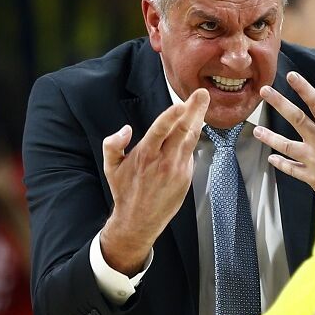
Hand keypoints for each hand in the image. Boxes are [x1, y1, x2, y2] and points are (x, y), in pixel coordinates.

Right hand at [100, 89, 208, 273]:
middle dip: (193, 110)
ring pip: (190, 139)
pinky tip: (197, 123)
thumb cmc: (125, 190)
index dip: (171, 117)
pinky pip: (190, 152)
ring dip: (198, 119)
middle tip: (202, 94)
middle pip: (182, 131)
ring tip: (203, 103)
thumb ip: (113, 145)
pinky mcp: (186, 175)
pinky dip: (193, 137)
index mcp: (145, 155)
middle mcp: (163, 160)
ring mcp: (177, 168)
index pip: (160, 131)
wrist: (139, 219)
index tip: (180, 104)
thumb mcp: (110, 168)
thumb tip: (124, 129)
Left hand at [256, 72, 314, 192]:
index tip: (291, 76)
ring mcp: (314, 160)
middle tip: (265, 91)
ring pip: (287, 146)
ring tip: (257, 131)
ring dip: (271, 138)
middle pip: (297, 118)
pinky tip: (272, 159)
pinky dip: (282, 164)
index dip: (304, 89)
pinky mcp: (312, 177)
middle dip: (280, 103)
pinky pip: (293, 170)